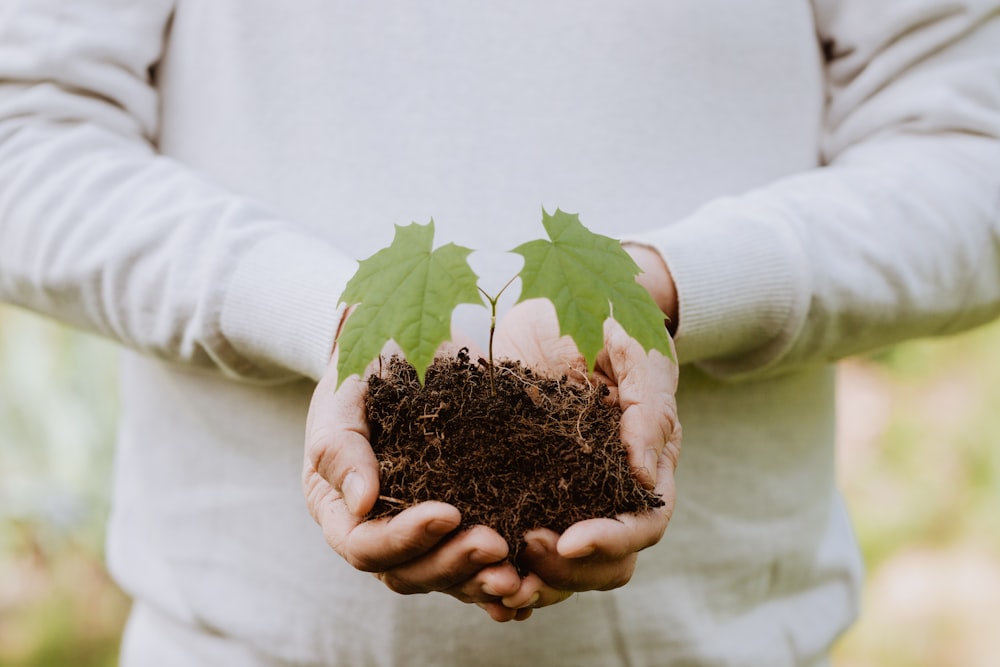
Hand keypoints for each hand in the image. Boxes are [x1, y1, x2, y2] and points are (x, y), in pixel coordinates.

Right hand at [302, 343, 524, 614]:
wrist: (396, 356)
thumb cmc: (362, 374)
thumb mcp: (341, 400)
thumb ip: (340, 448)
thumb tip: (362, 503)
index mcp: (343, 512)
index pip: (367, 547)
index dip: (406, 538)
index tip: (448, 513)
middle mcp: (381, 534)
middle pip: (411, 573)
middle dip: (453, 563)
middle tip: (496, 545)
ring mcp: (422, 536)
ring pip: (447, 578)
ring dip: (482, 580)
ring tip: (520, 576)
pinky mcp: (461, 528)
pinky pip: (477, 566)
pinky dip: (500, 580)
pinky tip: (533, 586)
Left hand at [490, 289, 679, 611]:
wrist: (560, 304)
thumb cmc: (609, 322)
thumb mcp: (635, 352)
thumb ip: (648, 410)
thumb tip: (646, 478)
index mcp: (642, 467)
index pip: (640, 526)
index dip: (610, 541)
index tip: (569, 541)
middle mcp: (606, 493)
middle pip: (603, 564)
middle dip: (566, 572)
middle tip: (522, 554)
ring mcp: (563, 497)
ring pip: (558, 567)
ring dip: (529, 581)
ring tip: (492, 582)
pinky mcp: (519, 488)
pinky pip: (514, 541)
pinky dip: (498, 566)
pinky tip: (472, 579)